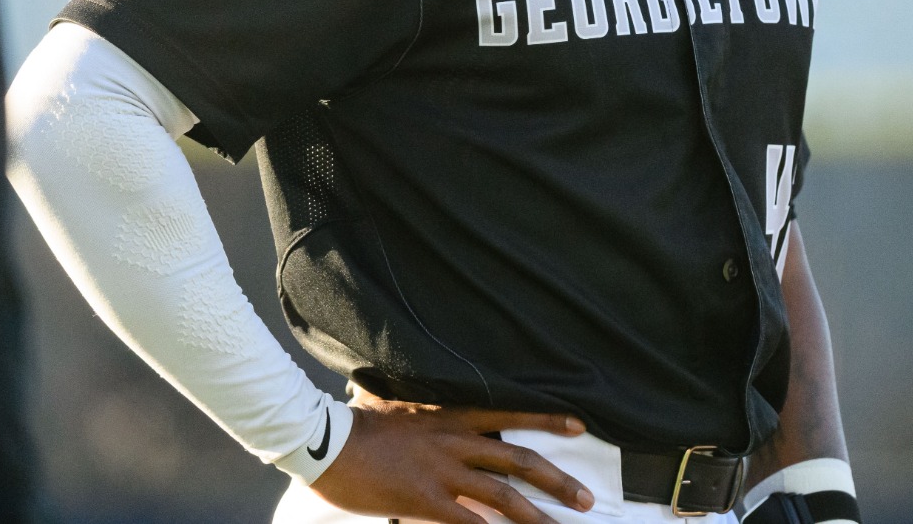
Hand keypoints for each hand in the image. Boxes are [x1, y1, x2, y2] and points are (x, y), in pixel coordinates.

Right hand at [309, 397, 595, 523]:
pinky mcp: (425, 500)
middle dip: (557, 481)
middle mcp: (455, 441)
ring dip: (538, 516)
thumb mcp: (398, 401)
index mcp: (450, 414)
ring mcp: (442, 472)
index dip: (547, 422)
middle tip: (586, 499)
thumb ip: (423, 406)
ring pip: (504, 496)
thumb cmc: (357, 421)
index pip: (510, 414)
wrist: (325, 439)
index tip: (579, 427)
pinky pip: (470, 523)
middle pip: (518, 460)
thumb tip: (430, 403)